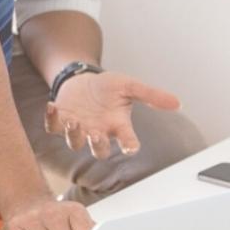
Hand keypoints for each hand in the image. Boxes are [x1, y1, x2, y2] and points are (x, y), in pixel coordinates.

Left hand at [45, 71, 180, 159]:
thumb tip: (178, 103)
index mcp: (117, 126)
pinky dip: (50, 119)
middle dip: (98, 146)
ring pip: (74, 143)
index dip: (129, 145)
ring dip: (74, 135)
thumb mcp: (129, 86)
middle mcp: (98, 132)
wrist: (82, 79)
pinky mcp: (60, 121)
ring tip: (75, 121)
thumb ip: (150, 95)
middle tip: (97, 135)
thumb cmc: (107, 87)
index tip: (131, 146)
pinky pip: (53, 127)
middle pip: (99, 151)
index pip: (127, 142)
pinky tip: (51, 106)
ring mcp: (78, 129)